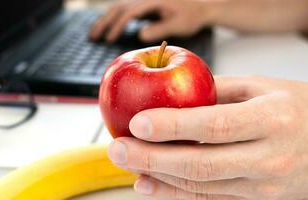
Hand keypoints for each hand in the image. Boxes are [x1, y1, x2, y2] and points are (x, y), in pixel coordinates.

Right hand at [89, 0, 213, 42]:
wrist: (201, 5)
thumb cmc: (191, 16)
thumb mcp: (179, 24)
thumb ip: (160, 29)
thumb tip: (140, 35)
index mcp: (152, 2)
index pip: (130, 13)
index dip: (118, 26)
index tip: (109, 39)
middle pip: (118, 8)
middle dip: (104, 23)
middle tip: (92, 37)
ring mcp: (143, 2)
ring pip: (118, 9)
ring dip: (105, 21)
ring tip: (93, 35)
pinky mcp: (143, 6)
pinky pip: (123, 11)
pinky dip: (112, 20)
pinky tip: (106, 29)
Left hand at [108, 76, 307, 199]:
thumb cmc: (297, 109)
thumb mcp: (262, 87)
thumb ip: (215, 91)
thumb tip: (170, 93)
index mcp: (271, 119)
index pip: (214, 125)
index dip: (173, 126)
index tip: (137, 123)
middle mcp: (268, 157)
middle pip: (200, 163)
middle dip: (152, 157)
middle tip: (118, 149)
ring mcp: (262, 185)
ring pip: (199, 185)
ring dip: (157, 176)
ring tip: (127, 163)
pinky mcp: (254, 199)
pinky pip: (207, 198)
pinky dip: (173, 193)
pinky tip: (147, 185)